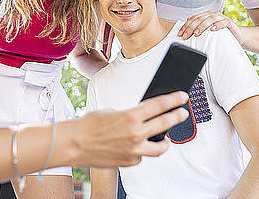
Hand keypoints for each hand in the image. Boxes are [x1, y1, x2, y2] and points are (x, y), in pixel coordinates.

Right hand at [70, 91, 188, 167]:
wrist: (75, 144)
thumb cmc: (89, 125)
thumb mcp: (112, 112)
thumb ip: (130, 115)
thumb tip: (143, 117)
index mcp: (131, 116)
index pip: (159, 105)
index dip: (174, 100)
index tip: (183, 96)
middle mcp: (135, 133)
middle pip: (165, 123)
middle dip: (177, 116)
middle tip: (183, 113)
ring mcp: (134, 150)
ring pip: (159, 147)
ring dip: (165, 142)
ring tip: (166, 139)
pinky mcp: (129, 162)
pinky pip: (141, 156)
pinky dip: (140, 151)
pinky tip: (136, 146)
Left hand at [178, 11, 241, 42]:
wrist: (237, 35)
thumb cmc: (220, 34)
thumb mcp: (207, 32)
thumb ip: (198, 29)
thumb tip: (184, 31)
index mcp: (206, 15)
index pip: (193, 19)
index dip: (186, 26)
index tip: (180, 34)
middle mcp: (212, 14)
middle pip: (199, 19)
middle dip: (191, 27)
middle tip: (186, 35)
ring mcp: (221, 17)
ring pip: (210, 19)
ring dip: (202, 26)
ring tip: (196, 33)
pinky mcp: (229, 22)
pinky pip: (223, 22)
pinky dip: (217, 25)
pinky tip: (212, 30)